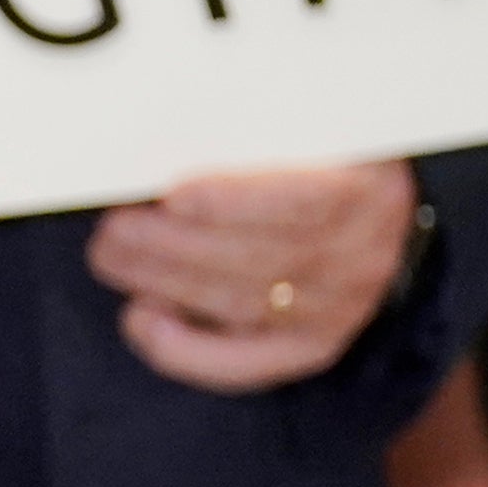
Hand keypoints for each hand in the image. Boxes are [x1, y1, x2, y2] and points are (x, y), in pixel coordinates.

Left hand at [85, 160, 417, 393]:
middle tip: (114, 225)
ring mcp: (339, 308)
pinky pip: (245, 362)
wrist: (376, 209)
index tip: (174, 195)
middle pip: (261, 259)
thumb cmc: (320, 155)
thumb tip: (172, 141)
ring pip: (242, 303)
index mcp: (369, 188)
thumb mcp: (314, 124)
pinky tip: (141, 321)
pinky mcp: (311, 346)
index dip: (235, 202)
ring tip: (111, 256)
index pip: (305, 202)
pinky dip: (186, 350)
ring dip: (165, 282)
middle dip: (174, 244)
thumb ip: (259, 127)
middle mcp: (362, 256)